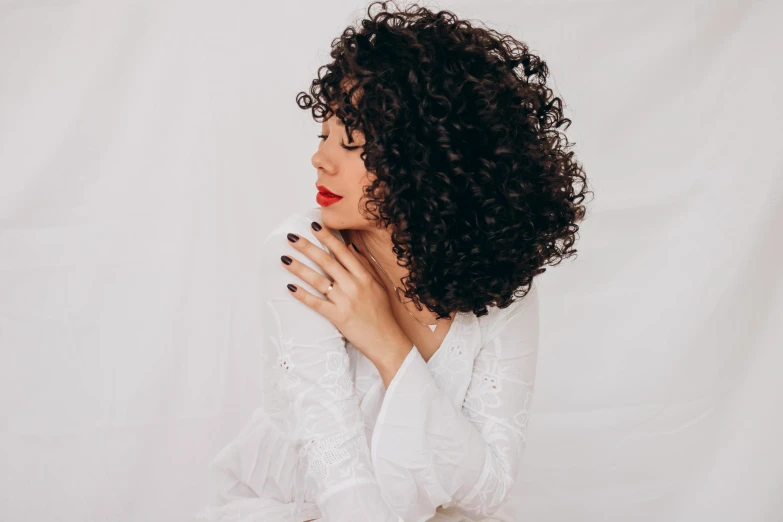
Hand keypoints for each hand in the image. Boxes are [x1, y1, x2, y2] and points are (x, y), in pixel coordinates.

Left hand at [281, 221, 412, 366]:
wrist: (386, 340)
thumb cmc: (382, 313)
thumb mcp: (378, 285)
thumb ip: (364, 266)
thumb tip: (351, 247)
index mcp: (364, 276)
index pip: (342, 252)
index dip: (327, 237)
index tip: (314, 225)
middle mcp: (354, 285)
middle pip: (327, 262)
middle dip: (308, 247)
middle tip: (291, 237)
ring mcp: (345, 301)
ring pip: (318, 280)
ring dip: (299, 268)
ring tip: (284, 259)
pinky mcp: (338, 316)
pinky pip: (316, 303)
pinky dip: (302, 295)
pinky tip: (289, 287)